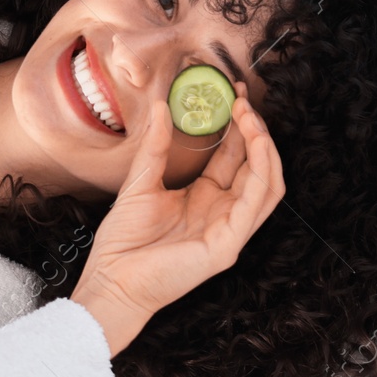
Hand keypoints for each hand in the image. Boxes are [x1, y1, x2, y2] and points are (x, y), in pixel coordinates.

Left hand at [70, 96, 283, 353]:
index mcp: (206, 198)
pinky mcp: (228, 245)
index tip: (234, 94)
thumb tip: (162, 106)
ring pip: (267, 183)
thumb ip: (157, 146)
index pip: (234, 156)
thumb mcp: (141, 182)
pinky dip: (262, 171)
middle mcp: (224, 213)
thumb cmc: (123, 241)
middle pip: (254, 166)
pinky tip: (255, 144)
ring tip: (251, 118)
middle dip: (254, 130)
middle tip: (242, 100)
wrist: (110, 281)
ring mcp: (230, 230)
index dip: (238, 126)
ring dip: (265, 148)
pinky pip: (256, 203)